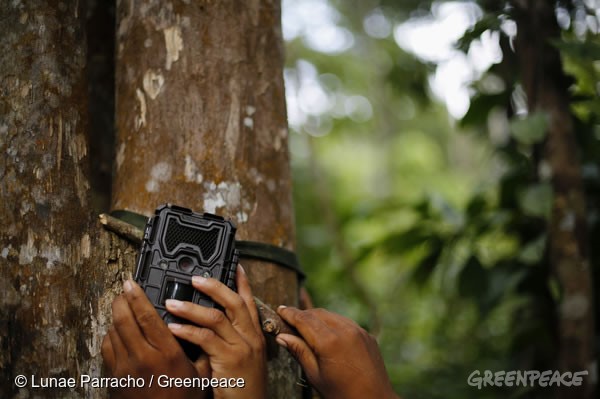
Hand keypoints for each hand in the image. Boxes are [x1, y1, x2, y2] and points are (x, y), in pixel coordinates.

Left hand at [101, 280, 209, 398]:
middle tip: (124, 290)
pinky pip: (108, 348)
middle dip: (121, 300)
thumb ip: (202, 349)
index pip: (146, 317)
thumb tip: (206, 327)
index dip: (137, 297)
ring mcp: (126, 368)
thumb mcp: (201, 374)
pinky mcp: (115, 377)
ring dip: (115, 316)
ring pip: (113, 332)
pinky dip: (110, 334)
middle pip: (124, 320)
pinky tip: (118, 331)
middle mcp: (143, 358)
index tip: (132, 284)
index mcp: (167, 353)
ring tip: (122, 306)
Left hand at [165, 265, 265, 398]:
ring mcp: (242, 347)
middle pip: (234, 301)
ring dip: (191, 308)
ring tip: (170, 302)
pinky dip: (187, 331)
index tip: (235, 265)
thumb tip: (207, 324)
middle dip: (213, 286)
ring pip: (217, 317)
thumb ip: (228, 341)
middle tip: (193, 278)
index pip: (249, 301)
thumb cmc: (242, 388)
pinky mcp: (230, 360)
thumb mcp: (240, 360)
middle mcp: (251, 337)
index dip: (242, 282)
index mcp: (253, 335)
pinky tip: (172, 327)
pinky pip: (206, 339)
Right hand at [276, 307, 399, 398]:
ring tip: (305, 326)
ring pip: (331, 315)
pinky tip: (326, 333)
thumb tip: (282, 336)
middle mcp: (345, 330)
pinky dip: (332, 323)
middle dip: (302, 315)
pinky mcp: (367, 334)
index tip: (280, 309)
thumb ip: (299, 352)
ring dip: (317, 317)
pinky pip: (345, 322)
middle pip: (317, 313)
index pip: (304, 320)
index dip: (290, 313)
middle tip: (289, 319)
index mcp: (329, 342)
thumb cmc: (342, 394)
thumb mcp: (315, 376)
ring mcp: (359, 330)